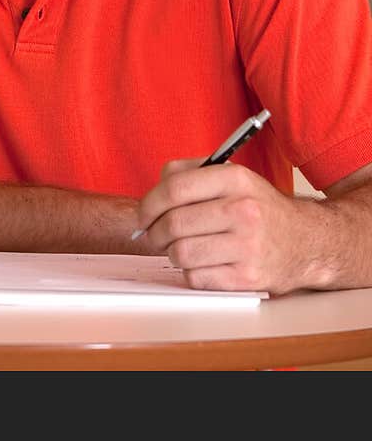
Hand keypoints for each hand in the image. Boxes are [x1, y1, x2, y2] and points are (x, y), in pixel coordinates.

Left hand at [134, 159, 317, 294]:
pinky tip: (200, 264)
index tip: (143, 214)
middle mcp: (243, 210)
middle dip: (154, 232)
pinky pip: (197, 278)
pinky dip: (190, 273)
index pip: (175, 188)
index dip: (149, 203)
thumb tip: (155, 188)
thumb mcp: (234, 177)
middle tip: (154, 235)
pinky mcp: (248, 277)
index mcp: (235, 179)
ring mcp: (247, 246)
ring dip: (172, 253)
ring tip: (180, 248)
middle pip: (174, 223)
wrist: (308, 242)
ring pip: (181, 253)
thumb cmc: (262, 209)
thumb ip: (192, 173)